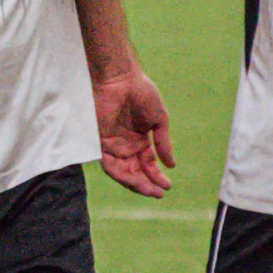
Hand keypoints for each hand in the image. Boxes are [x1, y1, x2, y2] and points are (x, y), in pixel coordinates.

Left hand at [93, 70, 174, 197]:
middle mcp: (125, 146)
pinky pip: (108, 164)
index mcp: (139, 141)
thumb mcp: (159, 120)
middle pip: (134, 172)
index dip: (156, 176)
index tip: (167, 186)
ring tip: (149, 191)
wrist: (122, 79)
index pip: (147, 164)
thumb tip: (171, 165)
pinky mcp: (100, 142)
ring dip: (134, 183)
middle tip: (158, 193)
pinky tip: (133, 179)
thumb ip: (163, 142)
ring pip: (122, 172)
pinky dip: (120, 174)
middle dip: (146, 184)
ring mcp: (112, 145)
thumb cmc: (141, 93)